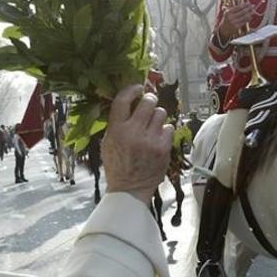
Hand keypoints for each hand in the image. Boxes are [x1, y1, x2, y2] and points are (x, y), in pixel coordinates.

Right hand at [103, 85, 173, 205]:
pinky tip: (158, 139)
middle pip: (148, 102)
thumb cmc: (117, 165)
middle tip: (149, 104)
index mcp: (116, 130)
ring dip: (157, 117)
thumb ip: (116, 123)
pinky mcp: (163, 148)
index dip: (131, 89)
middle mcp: (133, 132)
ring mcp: (150, 140)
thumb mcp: (108, 143)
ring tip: (152, 126)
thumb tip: (128, 102)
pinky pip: (169, 128)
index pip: (123, 100)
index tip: (137, 87)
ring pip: (161, 113)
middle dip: (149, 100)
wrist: (129, 189)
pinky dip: (164, 131)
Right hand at [217, 2, 255, 41]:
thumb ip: (234, 8)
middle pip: (242, 12)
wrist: (223, 29)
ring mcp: (234, 22)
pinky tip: (250, 17)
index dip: (244, 5)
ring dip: (250, 13)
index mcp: (228, 12)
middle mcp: (230, 17)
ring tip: (253, 11)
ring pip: (244, 17)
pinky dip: (248, 19)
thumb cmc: (227, 19)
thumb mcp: (227, 12)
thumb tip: (244, 4)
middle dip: (248, 8)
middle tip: (253, 6)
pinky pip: (244, 22)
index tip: (249, 3)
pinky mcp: (236, 27)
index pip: (238, 7)